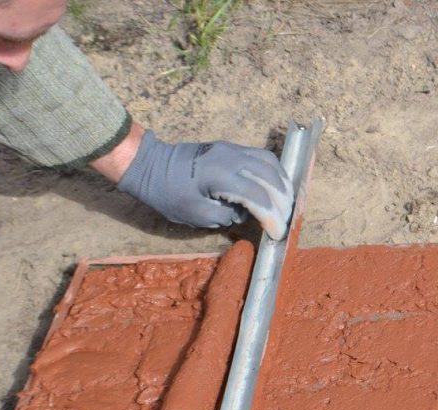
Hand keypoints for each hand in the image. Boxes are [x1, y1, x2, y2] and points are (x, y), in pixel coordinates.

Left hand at [117, 129, 293, 239]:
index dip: (273, 217)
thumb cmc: (168, 194)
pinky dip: (273, 172)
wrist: (150, 164)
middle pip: (270, 176)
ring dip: (282, 183)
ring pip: (270, 161)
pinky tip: (275, 186)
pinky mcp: (230, 147)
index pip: (259, 196)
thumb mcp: (196, 215)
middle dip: (283, 201)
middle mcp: (232, 157)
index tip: (277, 234)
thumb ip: (227, 215)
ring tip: (287, 203)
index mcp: (221, 176)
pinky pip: (260, 156)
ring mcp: (232, 148)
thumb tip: (247, 213)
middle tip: (288, 220)